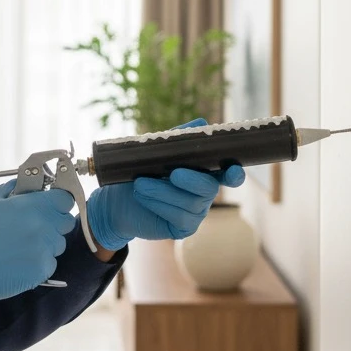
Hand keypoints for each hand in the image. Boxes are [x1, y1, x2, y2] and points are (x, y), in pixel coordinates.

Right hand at [0, 181, 76, 314]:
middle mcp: (43, 228)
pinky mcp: (42, 271)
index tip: (51, 203)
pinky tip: (19, 259)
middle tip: (35, 224)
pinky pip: (50, 262)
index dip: (59, 200)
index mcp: (33, 207)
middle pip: (66, 221)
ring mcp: (44, 251)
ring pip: (58, 243)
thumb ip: (12, 187)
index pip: (65, 199)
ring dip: (46, 242)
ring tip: (21, 244)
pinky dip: (39, 261)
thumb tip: (26, 182)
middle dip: (54, 221)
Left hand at [85, 119, 245, 250]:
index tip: (233, 170)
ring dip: (163, 191)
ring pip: (190, 203)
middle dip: (192, 180)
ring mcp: (195, 212)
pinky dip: (159, 204)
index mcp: (203, 172)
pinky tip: (142, 196)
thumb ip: (177, 139)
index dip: (234, 173)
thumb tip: (200, 123)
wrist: (117, 199)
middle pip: (209, 188)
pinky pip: (179, 217)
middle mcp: (203, 193)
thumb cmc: (140, 172)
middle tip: (173, 173)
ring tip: (140, 183)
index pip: (227, 174)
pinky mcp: (183, 228)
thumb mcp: (155, 152)